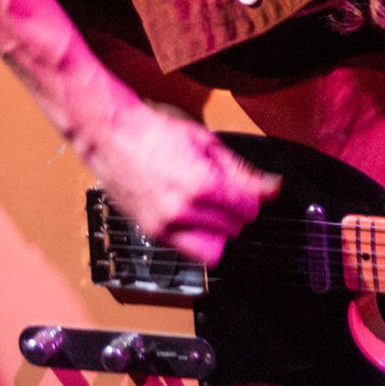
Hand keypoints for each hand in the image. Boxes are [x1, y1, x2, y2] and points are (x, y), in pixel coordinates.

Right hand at [76, 94, 280, 264]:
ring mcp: (165, 226)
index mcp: (202, 186)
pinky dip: (194, 237)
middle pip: (233, 232)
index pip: (249, 211)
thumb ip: (243, 172)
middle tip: (225, 196)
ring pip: (212, 252)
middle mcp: (183, 212)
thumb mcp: (207, 144)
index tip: (246, 191)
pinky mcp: (151, 233)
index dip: (252, 199)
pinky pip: (186, 251)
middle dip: (235, 215)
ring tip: (209, 210)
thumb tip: (272, 188)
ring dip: (217, 234)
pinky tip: (189, 214)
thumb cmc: (155, 133)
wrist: (112, 136)